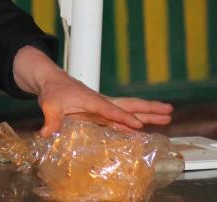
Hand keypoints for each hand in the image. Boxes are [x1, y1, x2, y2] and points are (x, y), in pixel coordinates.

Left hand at [13, 46, 173, 135]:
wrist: (51, 81)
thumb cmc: (52, 90)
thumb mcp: (49, 105)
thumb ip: (51, 120)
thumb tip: (46, 134)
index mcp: (91, 100)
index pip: (110, 110)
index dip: (123, 118)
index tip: (138, 126)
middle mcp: (101, 103)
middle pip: (129, 105)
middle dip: (148, 109)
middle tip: (169, 111)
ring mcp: (103, 108)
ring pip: (129, 110)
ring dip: (148, 114)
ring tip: (168, 117)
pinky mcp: (101, 113)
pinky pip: (121, 119)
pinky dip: (134, 123)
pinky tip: (144, 130)